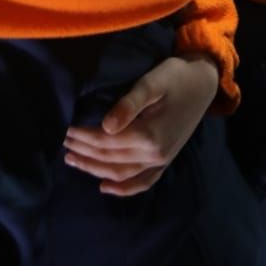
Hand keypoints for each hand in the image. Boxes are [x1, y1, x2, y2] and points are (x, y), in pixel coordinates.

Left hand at [63, 54, 219, 196]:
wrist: (203, 83)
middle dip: (84, 152)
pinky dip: (123, 189)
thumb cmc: (176, 76)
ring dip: (94, 169)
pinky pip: (142, 183)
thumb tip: (105, 127)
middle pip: (109, 159)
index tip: (65, 130)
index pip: (106, 141)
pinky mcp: (165, 161)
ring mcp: (162, 161)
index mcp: (149, 135)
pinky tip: (104, 186)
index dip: (83, 137)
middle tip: (62, 144)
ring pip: (121, 174)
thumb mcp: (151, 82)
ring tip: (73, 160)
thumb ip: (129, 104)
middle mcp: (155, 154)